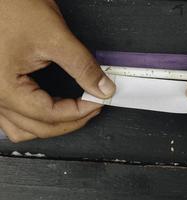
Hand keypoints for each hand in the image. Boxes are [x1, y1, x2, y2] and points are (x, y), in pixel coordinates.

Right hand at [0, 0, 114, 142]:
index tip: (98, 102)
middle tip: (93, 106)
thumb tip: (102, 87)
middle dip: (71, 121)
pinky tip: (52, 107)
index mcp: (5, 87)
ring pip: (25, 128)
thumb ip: (83, 66)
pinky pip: (17, 118)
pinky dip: (38, 118)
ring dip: (54, 124)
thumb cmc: (12, 6)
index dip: (80, 112)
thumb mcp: (55, 37)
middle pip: (40, 128)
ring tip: (76, 110)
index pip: (51, 115)